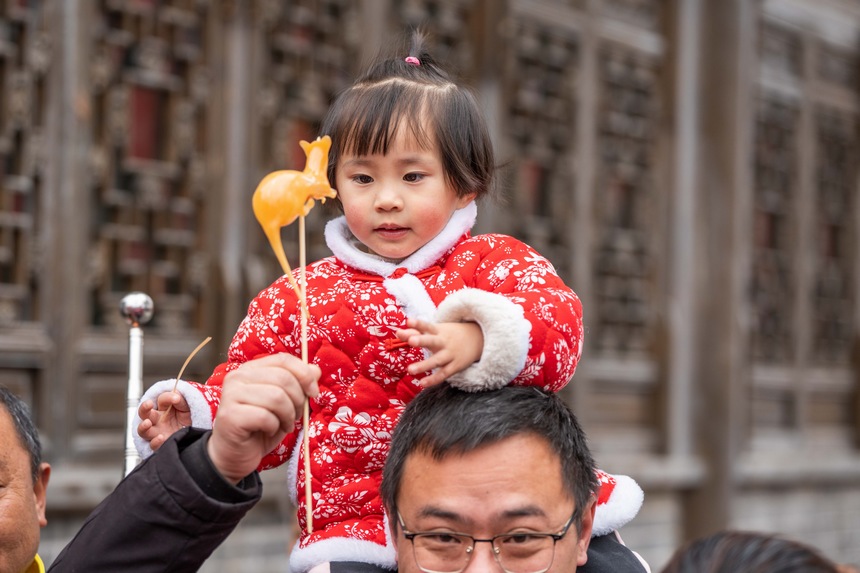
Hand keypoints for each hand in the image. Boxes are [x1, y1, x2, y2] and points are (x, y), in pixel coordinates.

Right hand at [137, 391, 190, 451]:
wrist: (197, 433)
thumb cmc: (191, 417)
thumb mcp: (188, 406)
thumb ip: (181, 399)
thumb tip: (176, 396)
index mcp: (164, 408)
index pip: (161, 400)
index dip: (168, 398)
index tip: (177, 398)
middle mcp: (158, 420)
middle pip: (144, 414)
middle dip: (144, 408)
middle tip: (148, 404)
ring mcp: (158, 433)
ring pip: (143, 431)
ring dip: (143, 427)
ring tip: (148, 423)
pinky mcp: (162, 444)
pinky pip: (153, 446)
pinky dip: (155, 442)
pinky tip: (160, 437)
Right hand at [207, 353, 319, 483]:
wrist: (234, 455)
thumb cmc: (260, 427)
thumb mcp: (285, 404)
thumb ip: (298, 385)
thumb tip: (315, 370)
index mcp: (251, 369)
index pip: (283, 360)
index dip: (304, 375)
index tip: (313, 392)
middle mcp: (238, 377)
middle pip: (283, 379)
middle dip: (298, 400)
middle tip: (296, 416)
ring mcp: (231, 395)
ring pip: (276, 397)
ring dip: (288, 416)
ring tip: (284, 425)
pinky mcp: (230, 415)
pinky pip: (265, 417)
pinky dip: (274, 427)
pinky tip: (269, 431)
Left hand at [395, 319, 483, 386]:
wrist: (478, 339)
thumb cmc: (450, 334)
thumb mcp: (436, 331)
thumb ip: (416, 332)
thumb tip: (397, 333)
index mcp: (439, 331)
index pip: (427, 326)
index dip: (418, 324)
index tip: (408, 321)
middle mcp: (444, 342)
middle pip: (432, 340)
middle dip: (422, 340)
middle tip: (411, 341)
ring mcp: (450, 354)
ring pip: (436, 360)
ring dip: (424, 365)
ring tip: (410, 370)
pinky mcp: (455, 366)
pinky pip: (443, 374)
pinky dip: (433, 379)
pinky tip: (421, 384)